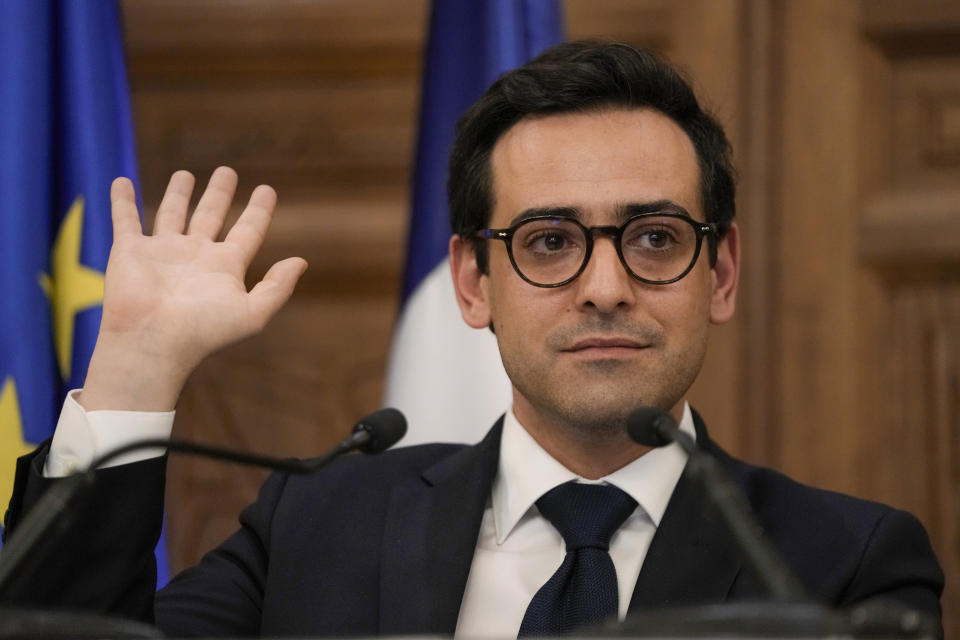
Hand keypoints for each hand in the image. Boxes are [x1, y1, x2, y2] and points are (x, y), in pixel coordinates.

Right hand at [78, 167, 306, 411]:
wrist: (153, 341)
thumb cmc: (204, 331)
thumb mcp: (252, 312)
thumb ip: (277, 287)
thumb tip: (301, 262)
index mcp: (225, 267)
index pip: (247, 231)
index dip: (259, 211)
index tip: (267, 189)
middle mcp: (195, 256)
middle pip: (210, 216)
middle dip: (218, 194)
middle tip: (227, 172)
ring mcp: (162, 252)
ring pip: (172, 214)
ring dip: (178, 194)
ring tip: (185, 174)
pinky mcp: (129, 250)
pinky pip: (125, 219)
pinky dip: (122, 200)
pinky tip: (121, 181)